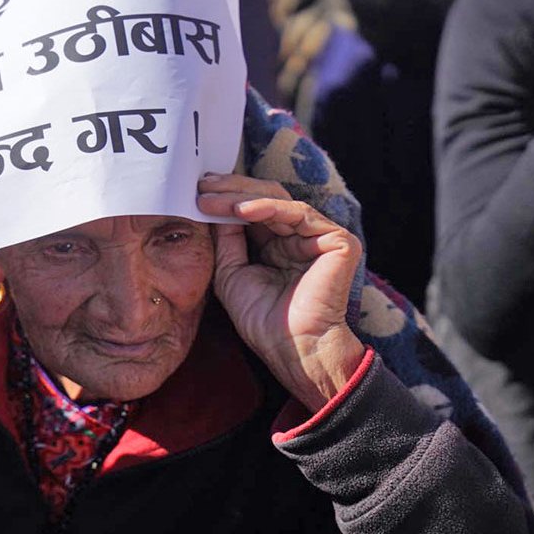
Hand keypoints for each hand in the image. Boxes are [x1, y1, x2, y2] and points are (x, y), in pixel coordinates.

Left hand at [198, 174, 364, 411]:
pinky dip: (269, 208)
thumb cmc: (263, 320)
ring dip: (241, 197)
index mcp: (279, 244)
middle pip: (266, 198)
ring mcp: (321, 236)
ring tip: (211, 198)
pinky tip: (241, 210)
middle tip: (201, 185)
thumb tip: (210, 205)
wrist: (291, 349)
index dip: (226, 198)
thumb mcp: (231, 272)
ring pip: (279, 200)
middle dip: (230, 190)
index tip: (195, 191)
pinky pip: (299, 214)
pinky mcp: (338, 241)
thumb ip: (225, 239)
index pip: (254, 209)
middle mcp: (300, 236)